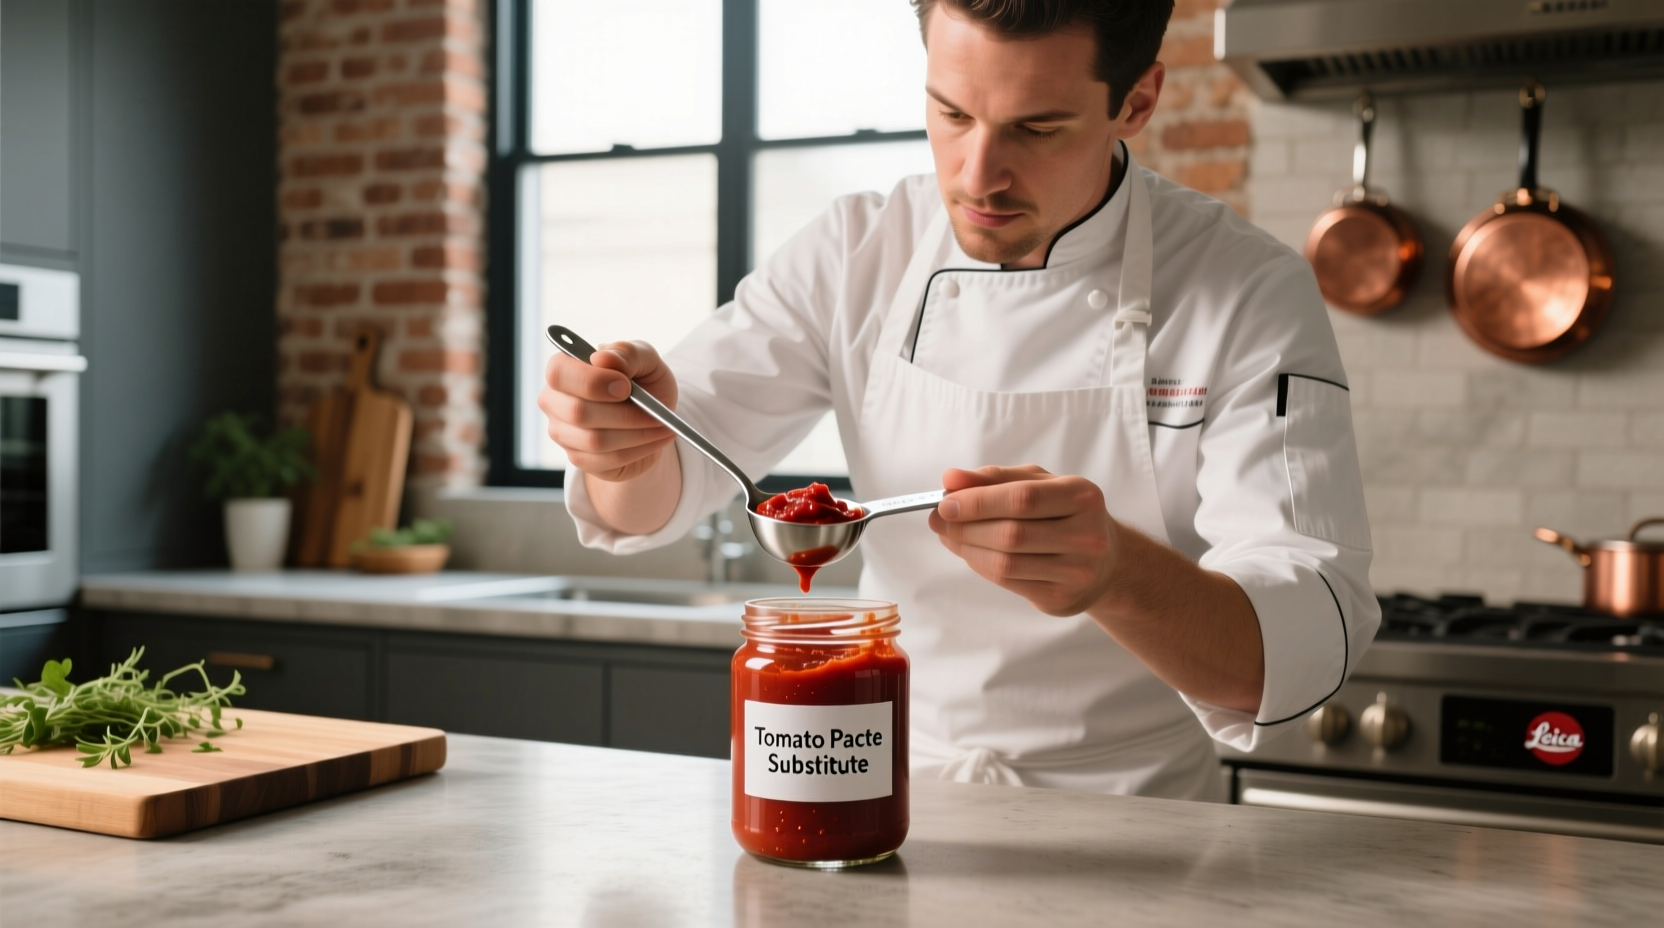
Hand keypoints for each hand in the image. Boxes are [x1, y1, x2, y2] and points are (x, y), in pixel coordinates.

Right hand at [538, 340, 677, 482]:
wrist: (652, 415)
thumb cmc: (642, 380)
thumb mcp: (645, 359)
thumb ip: (627, 353)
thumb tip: (602, 358)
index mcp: (563, 368)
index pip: (559, 373)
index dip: (592, 381)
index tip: (626, 386)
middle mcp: (554, 401)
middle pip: (577, 412)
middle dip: (623, 414)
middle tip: (654, 412)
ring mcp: (562, 432)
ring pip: (595, 441)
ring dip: (637, 434)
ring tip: (662, 426)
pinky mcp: (579, 458)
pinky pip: (607, 460)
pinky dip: (639, 450)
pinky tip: (655, 439)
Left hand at [928, 465, 1123, 616]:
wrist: (1106, 561)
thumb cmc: (1064, 513)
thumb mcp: (1038, 484)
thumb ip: (995, 478)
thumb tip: (951, 478)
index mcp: (1082, 496)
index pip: (1022, 499)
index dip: (978, 501)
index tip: (945, 501)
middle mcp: (1086, 535)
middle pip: (1011, 534)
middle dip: (965, 526)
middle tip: (938, 519)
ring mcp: (1077, 571)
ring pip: (1006, 563)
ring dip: (967, 548)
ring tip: (949, 535)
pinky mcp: (1062, 598)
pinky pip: (1008, 582)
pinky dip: (980, 565)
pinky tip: (970, 552)